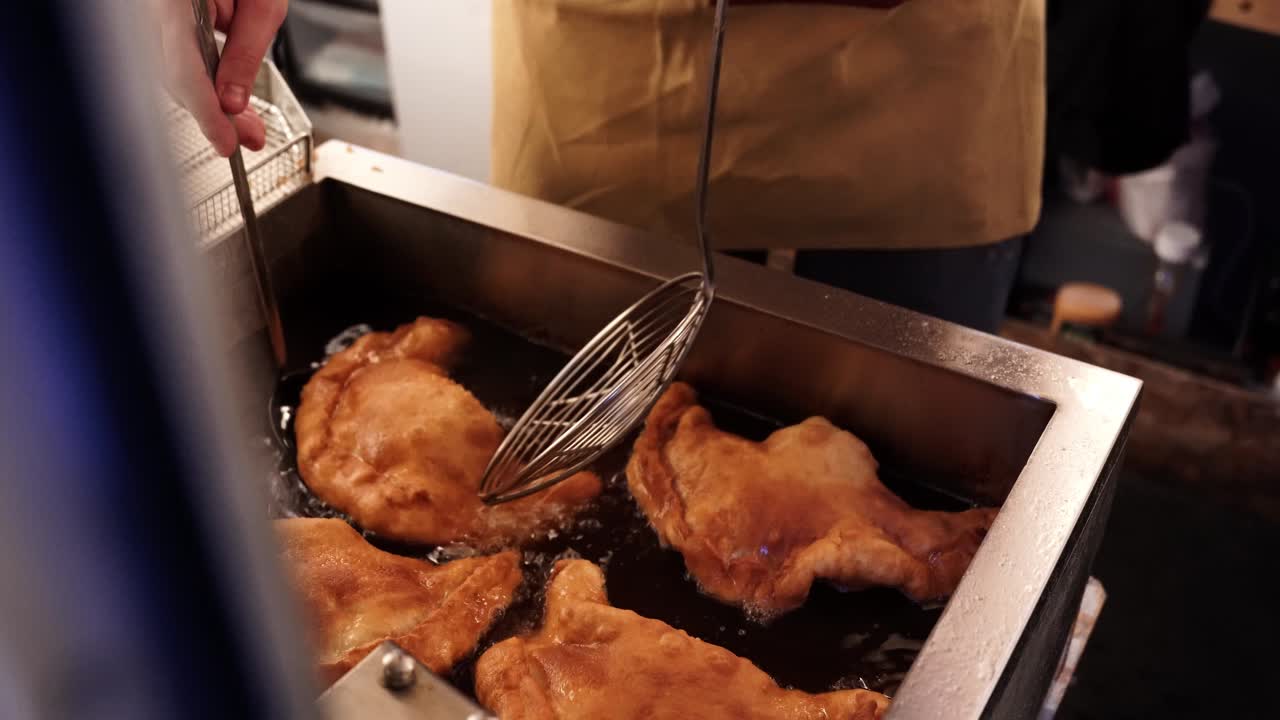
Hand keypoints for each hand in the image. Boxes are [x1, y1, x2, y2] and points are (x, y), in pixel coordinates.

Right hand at [153, 0, 288, 155]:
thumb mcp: (262, 4)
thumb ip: (246, 53)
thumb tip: (232, 103)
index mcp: (176, 0)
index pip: (183, 69)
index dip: (206, 113)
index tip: (227, 143)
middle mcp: (154, 8)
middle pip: (173, 75)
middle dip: (212, 114)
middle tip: (247, 138)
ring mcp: (152, 15)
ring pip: (171, 72)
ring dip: (208, 103)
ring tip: (245, 125)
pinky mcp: (160, 22)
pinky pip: (173, 58)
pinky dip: (201, 82)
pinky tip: (227, 99)